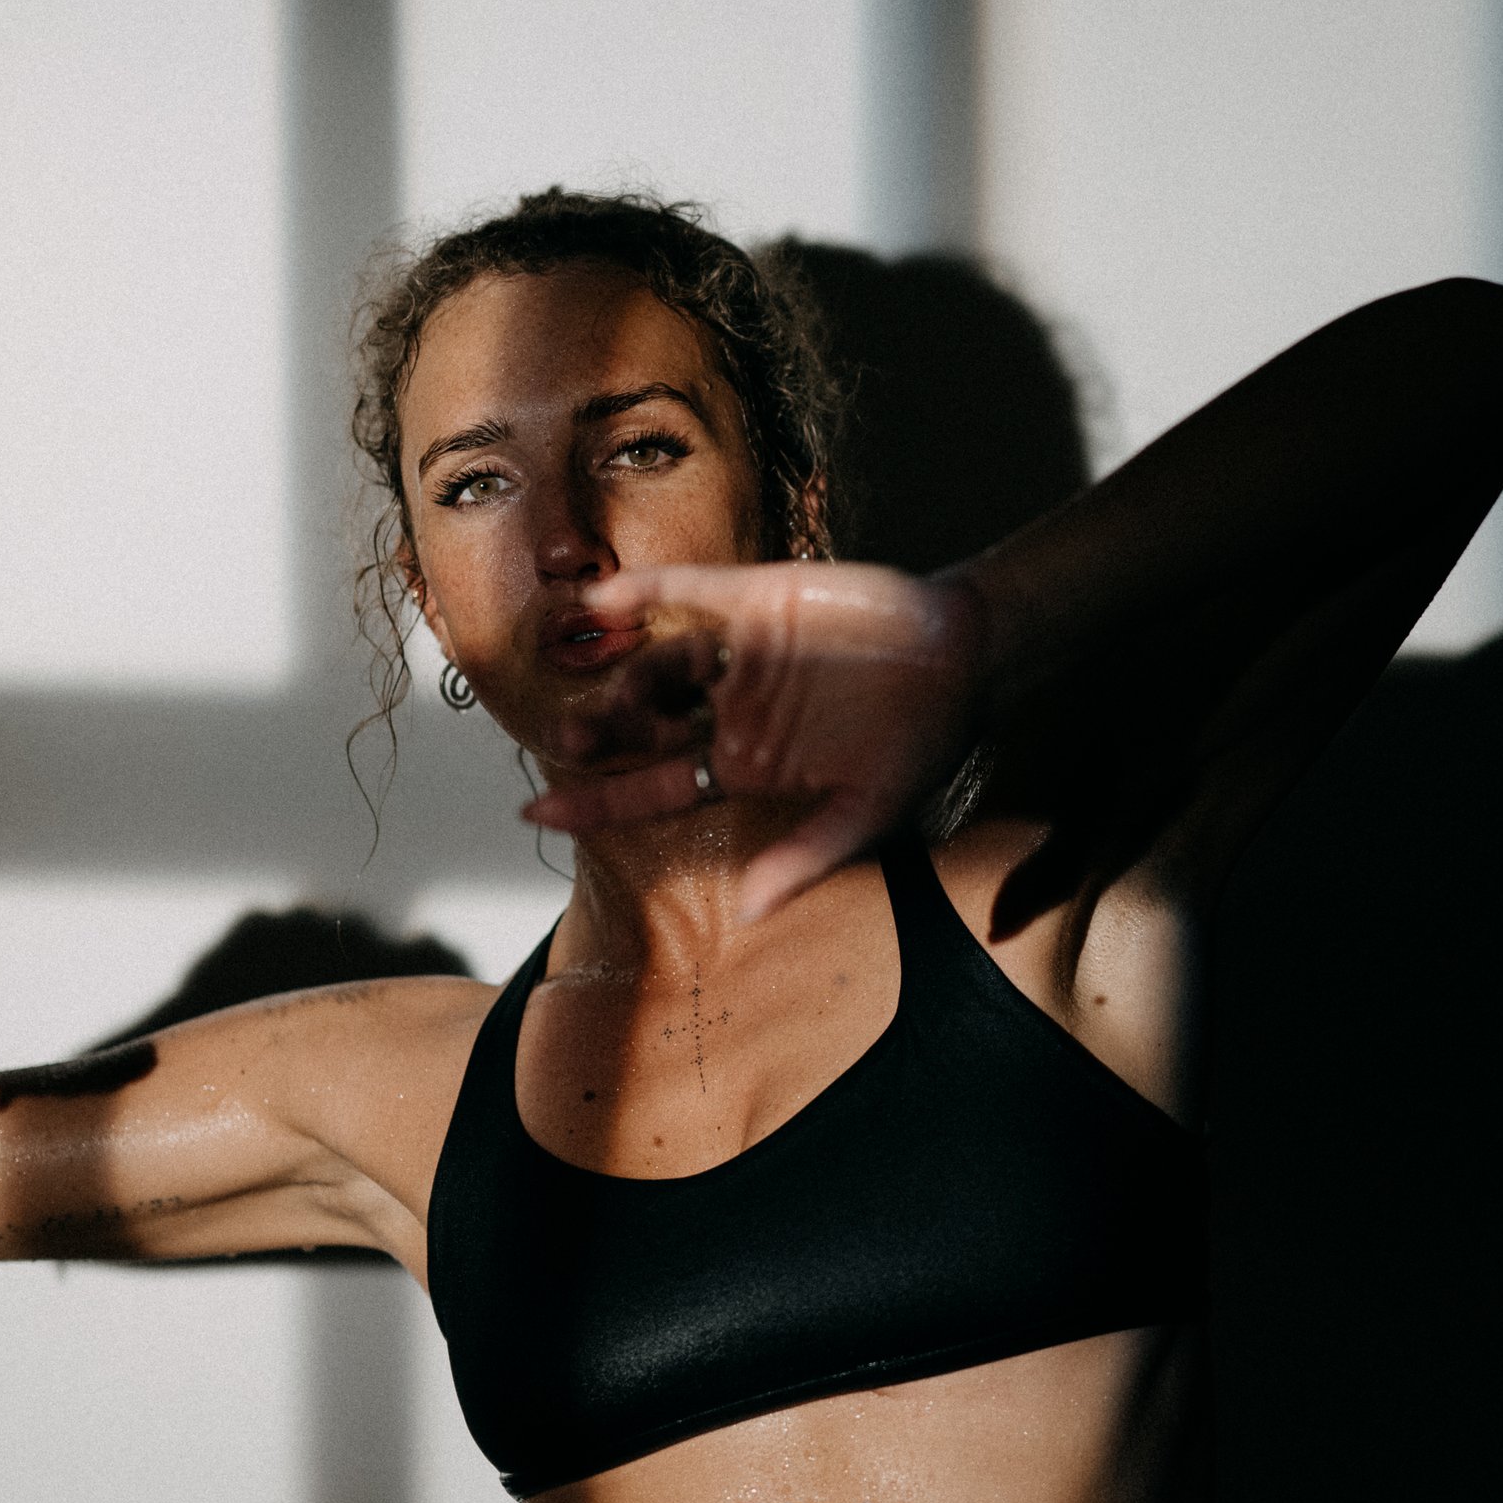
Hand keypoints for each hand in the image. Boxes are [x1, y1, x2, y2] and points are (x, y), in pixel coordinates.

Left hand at [523, 562, 983, 921]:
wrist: (968, 654)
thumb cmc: (923, 739)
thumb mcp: (871, 810)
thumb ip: (810, 854)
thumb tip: (753, 910)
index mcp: (749, 766)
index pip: (654, 790)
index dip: (595, 801)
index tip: (535, 809)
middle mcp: (733, 711)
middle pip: (644, 727)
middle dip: (601, 733)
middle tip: (569, 737)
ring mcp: (742, 653)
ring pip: (660, 664)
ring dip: (625, 678)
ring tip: (617, 695)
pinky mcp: (760, 598)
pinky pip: (690, 592)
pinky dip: (645, 592)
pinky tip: (604, 599)